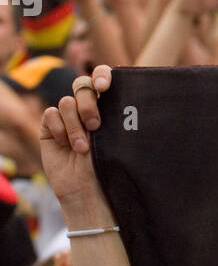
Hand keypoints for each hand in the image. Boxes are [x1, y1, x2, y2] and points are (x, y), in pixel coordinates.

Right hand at [39, 66, 111, 207]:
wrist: (87, 190)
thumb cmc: (108, 167)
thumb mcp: (117, 140)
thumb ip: (117, 115)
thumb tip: (120, 92)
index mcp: (107, 106)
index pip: (103, 77)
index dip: (102, 75)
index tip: (105, 87)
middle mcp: (86, 108)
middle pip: (82, 85)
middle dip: (88, 104)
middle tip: (95, 126)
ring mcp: (67, 116)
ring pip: (67, 102)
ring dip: (75, 126)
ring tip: (81, 149)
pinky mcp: (50, 126)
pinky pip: (51, 114)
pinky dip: (59, 129)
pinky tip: (64, 145)